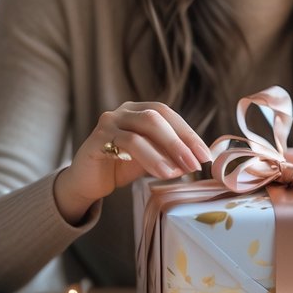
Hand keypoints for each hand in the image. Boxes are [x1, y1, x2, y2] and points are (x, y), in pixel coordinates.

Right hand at [55, 102, 210, 223]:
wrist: (86, 182)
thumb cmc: (120, 166)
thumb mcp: (151, 159)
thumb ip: (170, 155)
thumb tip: (198, 159)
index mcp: (139, 110)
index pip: (168, 114)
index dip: (189, 133)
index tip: (205, 154)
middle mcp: (124, 111)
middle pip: (157, 117)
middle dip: (180, 141)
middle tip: (196, 163)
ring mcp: (109, 122)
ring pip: (143, 129)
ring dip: (165, 151)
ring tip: (178, 172)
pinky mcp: (97, 140)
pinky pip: (126, 143)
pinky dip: (148, 157)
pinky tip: (160, 172)